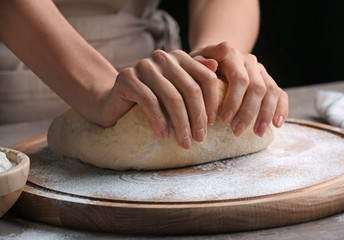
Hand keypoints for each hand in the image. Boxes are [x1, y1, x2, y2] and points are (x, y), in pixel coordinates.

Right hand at [99, 49, 218, 148]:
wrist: (116, 102)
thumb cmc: (153, 99)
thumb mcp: (177, 89)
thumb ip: (197, 76)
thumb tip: (216, 66)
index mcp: (179, 57)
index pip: (205, 78)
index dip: (212, 102)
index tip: (212, 125)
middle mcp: (163, 57)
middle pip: (190, 89)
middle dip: (197, 118)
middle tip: (200, 139)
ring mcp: (144, 66)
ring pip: (172, 97)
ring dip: (181, 124)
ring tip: (184, 143)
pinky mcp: (127, 77)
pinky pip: (149, 102)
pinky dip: (159, 121)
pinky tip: (164, 136)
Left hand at [191, 42, 288, 136]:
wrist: (212, 60)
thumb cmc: (200, 67)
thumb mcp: (193, 63)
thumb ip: (200, 63)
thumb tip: (212, 65)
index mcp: (232, 56)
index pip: (239, 79)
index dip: (234, 100)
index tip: (223, 120)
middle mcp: (250, 61)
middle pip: (257, 87)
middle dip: (248, 112)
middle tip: (237, 132)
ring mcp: (261, 72)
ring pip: (271, 91)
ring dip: (265, 114)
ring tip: (257, 133)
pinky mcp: (269, 81)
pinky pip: (281, 94)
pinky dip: (281, 109)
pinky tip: (277, 125)